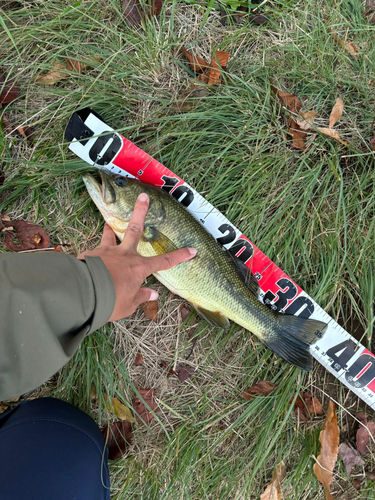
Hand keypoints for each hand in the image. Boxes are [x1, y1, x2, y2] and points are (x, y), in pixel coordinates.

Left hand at [78, 193, 195, 320]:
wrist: (84, 293)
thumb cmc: (110, 301)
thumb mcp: (128, 304)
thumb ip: (140, 297)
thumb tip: (153, 294)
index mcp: (139, 268)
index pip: (165, 262)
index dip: (180, 256)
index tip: (192, 250)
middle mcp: (125, 255)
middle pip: (135, 229)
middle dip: (141, 212)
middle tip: (143, 197)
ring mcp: (107, 252)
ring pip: (111, 235)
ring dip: (110, 227)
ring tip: (107, 221)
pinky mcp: (91, 254)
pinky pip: (94, 250)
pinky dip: (93, 251)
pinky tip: (88, 256)